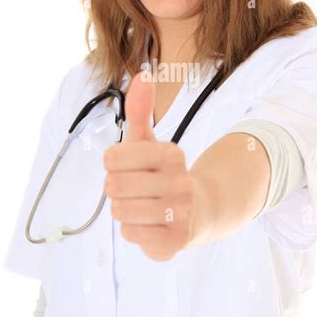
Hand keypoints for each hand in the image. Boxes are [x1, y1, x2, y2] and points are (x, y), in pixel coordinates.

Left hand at [103, 70, 200, 261]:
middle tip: (134, 188)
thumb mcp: (151, 140)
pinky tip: (150, 224)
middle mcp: (180, 183)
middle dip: (117, 188)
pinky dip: (134, 231)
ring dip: (124, 210)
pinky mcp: (174, 242)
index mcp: (172, 154)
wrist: (203, 211)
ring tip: (142, 205)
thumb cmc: (166, 173)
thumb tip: (143, 74)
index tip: (128, 165)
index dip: (113, 163)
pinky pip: (131, 235)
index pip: (112, 157)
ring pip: (120, 212)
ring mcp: (179, 215)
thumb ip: (141, 109)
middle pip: (113, 187)